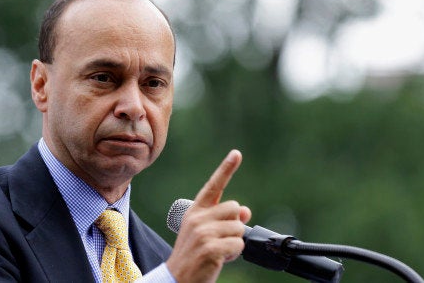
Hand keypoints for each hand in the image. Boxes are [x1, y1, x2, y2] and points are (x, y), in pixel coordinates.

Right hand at [165, 150, 251, 282]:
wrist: (177, 278)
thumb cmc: (194, 255)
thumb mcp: (206, 233)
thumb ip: (224, 219)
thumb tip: (245, 211)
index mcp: (195, 211)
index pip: (213, 186)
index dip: (226, 169)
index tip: (236, 153)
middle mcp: (197, 218)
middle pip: (235, 208)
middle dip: (234, 226)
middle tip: (219, 241)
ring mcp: (203, 233)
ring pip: (239, 228)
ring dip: (234, 243)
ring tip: (217, 251)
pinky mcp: (210, 248)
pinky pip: (238, 245)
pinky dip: (233, 255)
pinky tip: (218, 259)